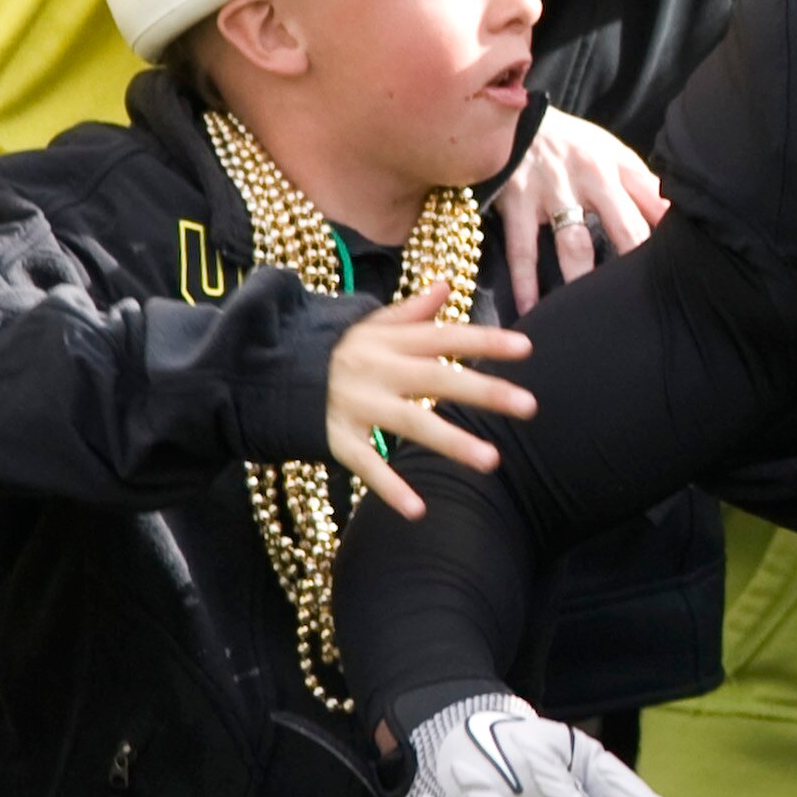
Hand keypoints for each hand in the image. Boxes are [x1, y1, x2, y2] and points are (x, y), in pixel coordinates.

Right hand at [326, 292, 535, 520]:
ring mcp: (357, 405)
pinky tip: (419, 510)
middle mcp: (378, 370)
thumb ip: (412, 313)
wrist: (266, 371)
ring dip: (452, 442)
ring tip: (492, 461)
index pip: (445, 337)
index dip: (485, 341)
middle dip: (484, 391)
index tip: (526, 348)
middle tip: (530, 405)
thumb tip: (446, 286)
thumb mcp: (369, 326)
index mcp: (390, 341)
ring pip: (410, 423)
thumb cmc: (334, 351)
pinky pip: (366, 464)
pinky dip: (390, 488)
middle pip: (437, 378)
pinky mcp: (336, 438)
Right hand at [495, 108, 667, 306]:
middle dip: (636, 261)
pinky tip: (530, 309)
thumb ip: (639, 183)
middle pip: (623, 226)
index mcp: (617, 164)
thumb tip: (673, 216)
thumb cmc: (570, 143)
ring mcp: (552, 191)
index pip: (653, 201)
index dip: (669, 232)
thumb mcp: (608, 150)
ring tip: (592, 311)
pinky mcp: (518, 203)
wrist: (512, 115)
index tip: (683, 264)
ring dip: (583, 278)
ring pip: (574, 245)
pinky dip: (525, 283)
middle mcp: (590, 177)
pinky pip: (523, 250)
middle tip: (648, 298)